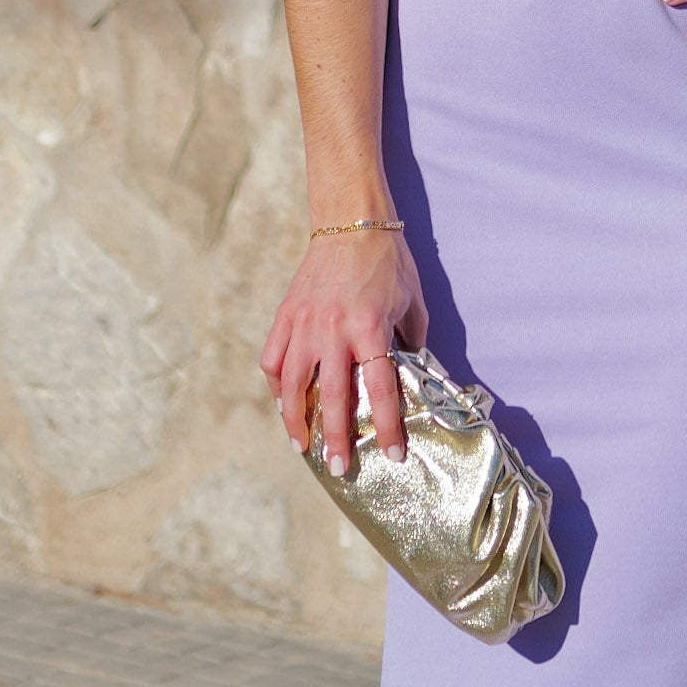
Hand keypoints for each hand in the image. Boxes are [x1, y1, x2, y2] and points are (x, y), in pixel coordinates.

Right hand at [261, 222, 425, 476]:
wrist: (350, 219)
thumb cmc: (389, 261)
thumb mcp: (413, 302)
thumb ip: (413, 342)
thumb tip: (414, 376)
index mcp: (370, 326)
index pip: (379, 388)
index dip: (386, 425)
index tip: (392, 454)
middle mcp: (333, 329)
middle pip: (332, 396)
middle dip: (336, 437)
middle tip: (339, 467)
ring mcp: (304, 323)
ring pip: (291, 384)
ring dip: (295, 420)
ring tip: (302, 446)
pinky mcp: (286, 315)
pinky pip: (273, 358)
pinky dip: (275, 386)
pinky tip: (283, 404)